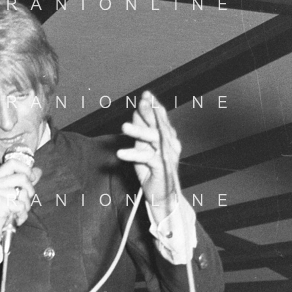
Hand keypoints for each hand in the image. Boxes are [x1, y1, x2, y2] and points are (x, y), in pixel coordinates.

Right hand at [0, 153, 41, 241]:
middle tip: (25, 200)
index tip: (31, 179)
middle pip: (22, 177)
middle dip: (30, 190)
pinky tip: (15, 218)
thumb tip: (38, 171)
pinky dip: (22, 214)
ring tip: (18, 212)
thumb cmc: (2, 211)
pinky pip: (20, 206)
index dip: (26, 169)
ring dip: (26, 206)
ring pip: (23, 193)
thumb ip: (25, 182)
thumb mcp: (13, 193)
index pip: (13, 162)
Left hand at [118, 90, 182, 217]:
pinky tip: (120, 153)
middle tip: (140, 102)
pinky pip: (147, 158)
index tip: (146, 95)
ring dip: (139, 132)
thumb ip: (141, 135)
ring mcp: (167, 156)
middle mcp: (170, 145)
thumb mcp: (144, 151)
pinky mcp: (161, 168)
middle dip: (150, 112)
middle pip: (159, 125)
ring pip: (154, 139)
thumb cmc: (152, 173)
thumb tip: (135, 116)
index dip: (155, 107)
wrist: (162, 196)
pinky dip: (133, 155)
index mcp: (168, 139)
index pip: (162, 119)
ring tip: (124, 127)